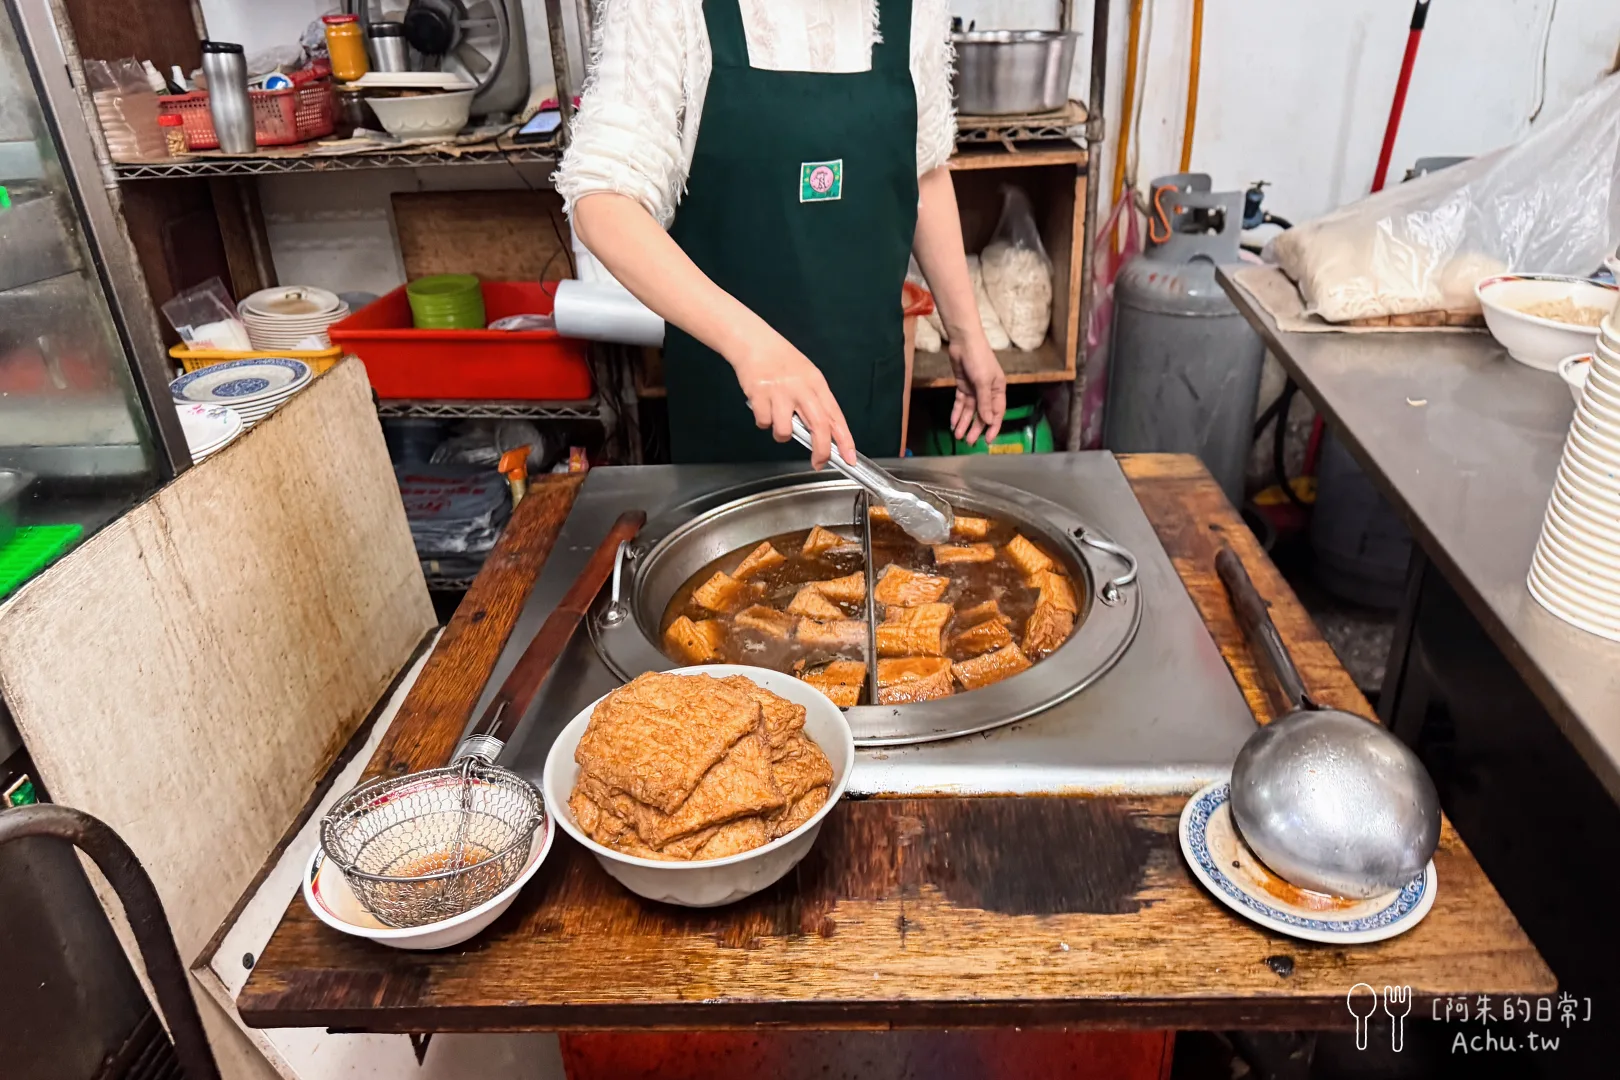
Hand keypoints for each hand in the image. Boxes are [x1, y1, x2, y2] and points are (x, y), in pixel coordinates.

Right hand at [729, 329, 855, 468]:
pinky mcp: (760, 395)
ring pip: (785, 431)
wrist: (755, 343)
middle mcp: (801, 388)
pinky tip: (764, 407)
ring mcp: (780, 392)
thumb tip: (824, 435)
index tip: (849, 458)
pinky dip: (763, 421)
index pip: (836, 416)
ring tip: (777, 419)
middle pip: (818, 426)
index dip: (845, 440)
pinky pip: (764, 423)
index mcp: (816, 384)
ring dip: (781, 434)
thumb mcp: (807, 377)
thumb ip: (816, 403)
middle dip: (821, 450)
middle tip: (818, 463)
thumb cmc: (782, 361)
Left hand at [949, 331, 1006, 446]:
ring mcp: (975, 389)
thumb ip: (984, 402)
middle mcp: (987, 391)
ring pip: (970, 410)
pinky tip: (953, 422)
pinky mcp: (963, 386)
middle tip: (968, 441)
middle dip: (975, 428)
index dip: (993, 427)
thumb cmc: (979, 359)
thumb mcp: (983, 382)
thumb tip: (988, 421)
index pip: (997, 413)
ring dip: (964, 422)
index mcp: (998, 390)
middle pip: (982, 414)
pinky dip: (956, 412)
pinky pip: (960, 403)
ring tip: (958, 436)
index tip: (988, 440)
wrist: (964, 342)